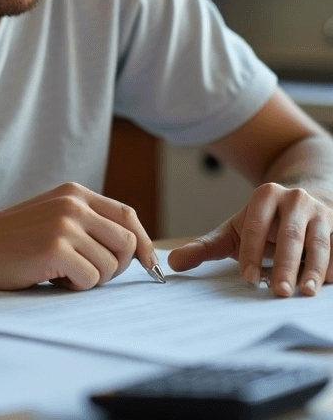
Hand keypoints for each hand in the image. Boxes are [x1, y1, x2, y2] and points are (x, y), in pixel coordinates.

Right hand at [0, 182, 157, 290]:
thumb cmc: (10, 238)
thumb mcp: (51, 215)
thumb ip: (85, 222)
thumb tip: (132, 248)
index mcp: (75, 193)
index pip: (127, 215)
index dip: (144, 242)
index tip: (149, 265)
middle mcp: (73, 204)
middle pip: (127, 242)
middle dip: (116, 267)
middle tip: (88, 274)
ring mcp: (65, 224)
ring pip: (110, 265)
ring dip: (91, 279)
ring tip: (61, 273)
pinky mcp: (55, 247)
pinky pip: (90, 278)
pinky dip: (76, 286)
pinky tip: (52, 278)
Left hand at [167, 183, 332, 296]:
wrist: (307, 203)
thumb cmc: (265, 224)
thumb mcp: (236, 231)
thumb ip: (206, 247)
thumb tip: (173, 263)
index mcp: (266, 195)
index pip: (256, 226)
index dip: (251, 252)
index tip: (247, 277)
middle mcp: (296, 200)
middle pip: (291, 236)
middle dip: (284, 265)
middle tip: (277, 291)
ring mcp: (323, 214)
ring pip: (320, 243)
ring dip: (313, 270)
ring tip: (304, 293)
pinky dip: (332, 269)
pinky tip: (324, 286)